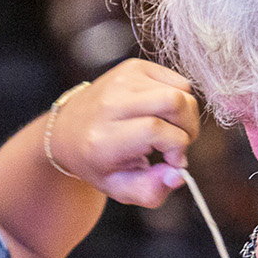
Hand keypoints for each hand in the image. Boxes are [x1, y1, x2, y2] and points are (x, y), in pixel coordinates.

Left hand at [46, 58, 201, 207]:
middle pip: (174, 102)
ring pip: (181, 90)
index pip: (155, 130)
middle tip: (178, 143)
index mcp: (103, 137)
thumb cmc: (98, 161)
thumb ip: (153, 190)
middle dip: (188, 127)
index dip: (176, 146)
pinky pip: (178, 81)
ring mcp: (122, 79)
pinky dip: (180, 99)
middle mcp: (110, 102)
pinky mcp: (134, 67)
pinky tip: (162, 113)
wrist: (69, 129)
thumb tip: (179, 174)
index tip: (173, 160)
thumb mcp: (120, 188)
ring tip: (171, 129)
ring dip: (186, 115)